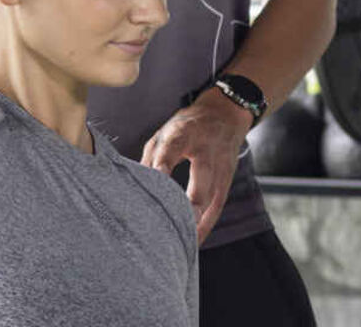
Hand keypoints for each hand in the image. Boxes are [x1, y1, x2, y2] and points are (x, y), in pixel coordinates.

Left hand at [141, 89, 252, 243]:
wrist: (225, 114)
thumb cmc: (187, 127)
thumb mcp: (164, 132)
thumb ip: (151, 158)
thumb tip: (133, 187)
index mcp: (185, 133)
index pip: (173, 149)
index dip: (163, 167)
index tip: (152, 185)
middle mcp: (207, 150)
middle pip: (201, 178)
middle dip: (188, 204)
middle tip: (171, 227)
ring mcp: (221, 168)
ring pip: (212, 199)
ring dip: (197, 223)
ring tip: (179, 246)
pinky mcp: (227, 181)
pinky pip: (217, 208)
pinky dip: (206, 226)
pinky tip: (193, 242)